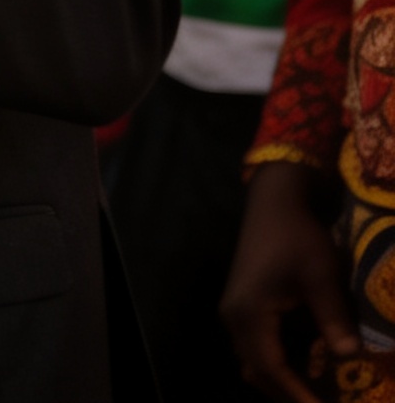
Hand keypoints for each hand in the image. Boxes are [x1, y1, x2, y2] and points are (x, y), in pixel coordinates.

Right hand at [221, 161, 357, 402]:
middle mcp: (234, 316)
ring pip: (254, 361)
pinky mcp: (242, 304)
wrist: (274, 201)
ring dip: (283, 381)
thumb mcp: (321, 274)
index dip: (298, 395)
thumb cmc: (297, 236)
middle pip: (258, 371)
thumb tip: (350, 356)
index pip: (272, 369)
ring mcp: (235, 310)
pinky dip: (279, 364)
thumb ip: (333, 316)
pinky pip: (256, 347)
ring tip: (318, 392)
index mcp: (249, 311)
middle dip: (289, 394)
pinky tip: (307, 368)